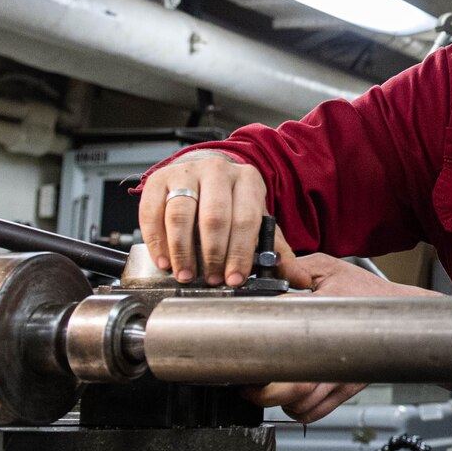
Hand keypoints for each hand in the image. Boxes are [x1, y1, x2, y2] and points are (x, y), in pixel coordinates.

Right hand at [138, 150, 301, 286]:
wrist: (203, 174)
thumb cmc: (231, 202)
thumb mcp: (256, 219)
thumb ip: (276, 250)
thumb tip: (298, 279)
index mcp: (247, 180)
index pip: (245, 219)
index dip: (240, 252)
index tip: (234, 278)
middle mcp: (216, 171)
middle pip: (213, 217)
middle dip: (212, 254)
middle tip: (210, 279)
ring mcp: (185, 173)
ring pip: (181, 214)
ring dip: (182, 250)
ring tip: (186, 274)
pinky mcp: (158, 180)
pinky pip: (153, 212)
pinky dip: (157, 240)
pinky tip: (164, 260)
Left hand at [240, 253, 440, 421]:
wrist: (400, 314)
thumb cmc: (366, 292)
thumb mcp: (329, 268)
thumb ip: (298, 267)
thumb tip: (270, 272)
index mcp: (324, 313)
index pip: (282, 330)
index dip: (256, 340)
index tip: (242, 344)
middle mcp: (332, 350)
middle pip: (290, 386)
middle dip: (261, 389)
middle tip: (248, 380)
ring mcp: (339, 374)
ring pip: (300, 404)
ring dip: (277, 401)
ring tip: (265, 387)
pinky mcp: (345, 387)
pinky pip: (314, 412)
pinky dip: (296, 411)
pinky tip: (289, 397)